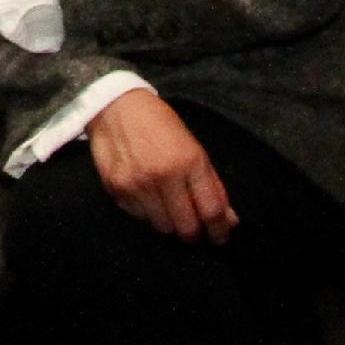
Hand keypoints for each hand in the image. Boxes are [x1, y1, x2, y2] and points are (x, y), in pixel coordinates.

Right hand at [89, 87, 235, 241]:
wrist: (115, 106)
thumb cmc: (159, 124)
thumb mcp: (193, 148)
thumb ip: (212, 185)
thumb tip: (229, 220)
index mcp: (189, 161)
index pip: (211, 210)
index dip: (219, 231)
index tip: (220, 238)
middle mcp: (163, 175)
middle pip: (187, 227)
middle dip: (195, 234)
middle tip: (195, 228)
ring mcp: (137, 184)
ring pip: (162, 228)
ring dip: (170, 225)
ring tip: (170, 211)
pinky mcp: (116, 189)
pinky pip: (139, 218)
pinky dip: (148, 215)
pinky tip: (149, 198)